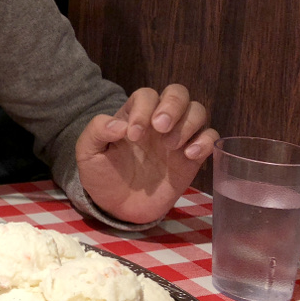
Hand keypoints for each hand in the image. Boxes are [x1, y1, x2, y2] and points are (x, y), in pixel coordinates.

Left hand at [76, 84, 217, 224]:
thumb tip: (119, 125)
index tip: (134, 136)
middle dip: (173, 105)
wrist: (118, 207)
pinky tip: (189, 156)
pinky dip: (206, 141)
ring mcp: (177, 138)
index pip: (146, 95)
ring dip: (188, 124)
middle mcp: (158, 122)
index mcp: (133, 115)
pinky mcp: (192, 158)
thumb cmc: (102, 175)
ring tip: (171, 146)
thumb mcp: (88, 153)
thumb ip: (96, 131)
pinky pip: (211, 137)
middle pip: (178, 93)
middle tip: (161, 129)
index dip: (143, 110)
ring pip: (197, 111)